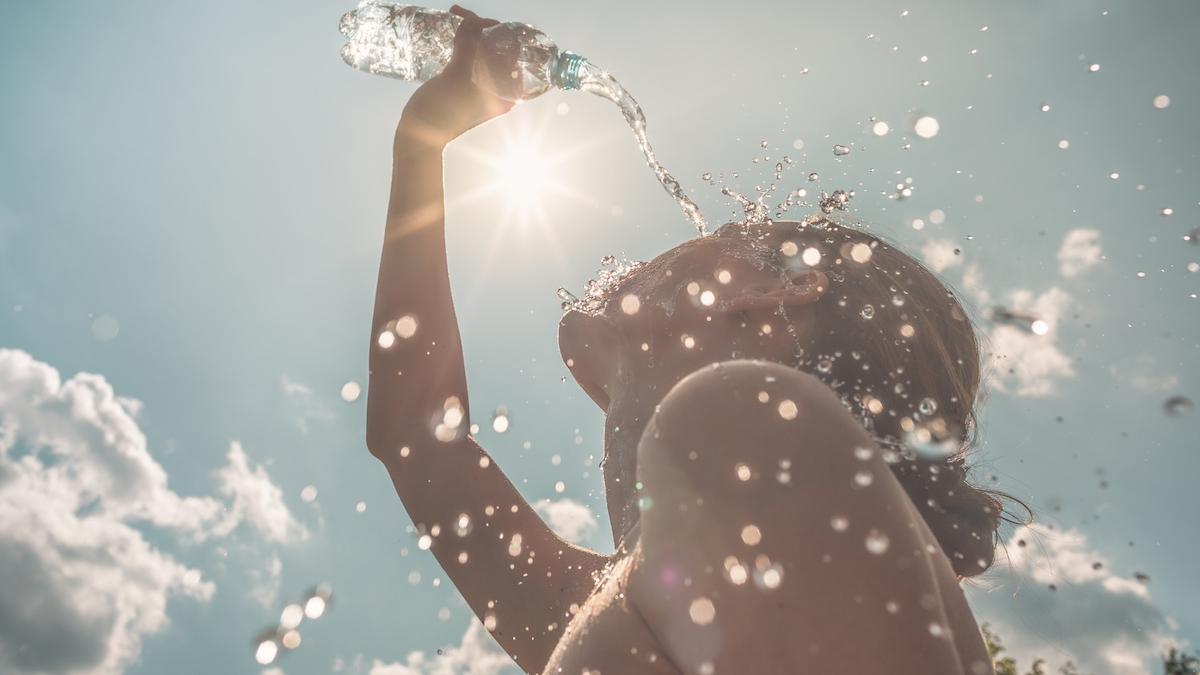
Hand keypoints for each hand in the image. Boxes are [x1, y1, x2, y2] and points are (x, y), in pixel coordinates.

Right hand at [398, 5, 515, 147]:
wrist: (418, 137)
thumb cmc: (440, 111)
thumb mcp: (456, 76)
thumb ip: (468, 47)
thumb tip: (474, 21)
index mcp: (505, 92)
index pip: (511, 52)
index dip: (495, 30)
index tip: (474, 20)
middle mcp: (499, 91)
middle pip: (498, 51)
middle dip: (482, 30)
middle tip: (461, 16)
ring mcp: (483, 91)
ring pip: (484, 55)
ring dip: (472, 36)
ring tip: (457, 21)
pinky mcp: (467, 90)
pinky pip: (472, 62)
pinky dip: (465, 47)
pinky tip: (455, 37)